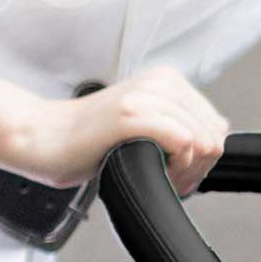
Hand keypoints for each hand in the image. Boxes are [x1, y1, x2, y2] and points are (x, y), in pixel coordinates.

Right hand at [24, 68, 230, 195]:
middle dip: (198, 169)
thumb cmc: (88, 139)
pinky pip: (185, 143)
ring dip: (187, 173)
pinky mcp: (132, 115)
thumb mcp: (144, 122)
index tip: (177, 173)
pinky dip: (177, 169)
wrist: (44, 138)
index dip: (203, 160)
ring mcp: (147, 97)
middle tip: (169, 182)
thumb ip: (178, 124)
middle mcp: (161, 82)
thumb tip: (217, 138)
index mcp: (166, 80)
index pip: (216, 125)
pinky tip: (154, 173)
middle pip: (215, 136)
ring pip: (205, 142)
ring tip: (159, 178)